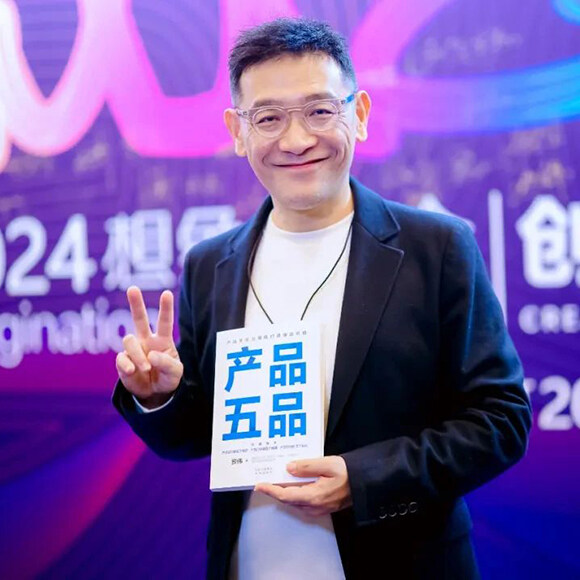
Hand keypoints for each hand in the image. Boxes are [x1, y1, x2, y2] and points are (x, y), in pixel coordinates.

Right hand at [116, 286, 182, 407]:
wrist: (155, 394)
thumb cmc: (168, 378)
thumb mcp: (175, 372)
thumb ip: (166, 363)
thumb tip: (151, 355)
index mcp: (162, 340)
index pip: (164, 321)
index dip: (166, 307)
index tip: (167, 293)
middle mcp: (146, 340)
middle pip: (139, 318)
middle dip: (136, 303)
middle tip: (132, 288)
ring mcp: (133, 350)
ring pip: (129, 340)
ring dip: (137, 354)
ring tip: (146, 368)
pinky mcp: (123, 362)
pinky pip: (121, 359)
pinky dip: (127, 365)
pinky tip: (132, 371)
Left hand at [254, 456, 351, 516]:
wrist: (366, 484)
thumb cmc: (348, 472)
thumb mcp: (327, 464)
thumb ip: (307, 466)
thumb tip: (289, 468)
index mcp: (313, 496)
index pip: (285, 495)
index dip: (271, 490)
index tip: (259, 485)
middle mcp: (314, 507)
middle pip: (288, 500)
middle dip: (274, 491)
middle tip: (264, 481)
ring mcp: (318, 509)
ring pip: (294, 502)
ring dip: (283, 492)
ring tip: (274, 480)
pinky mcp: (322, 507)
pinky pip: (302, 502)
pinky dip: (293, 494)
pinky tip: (292, 484)